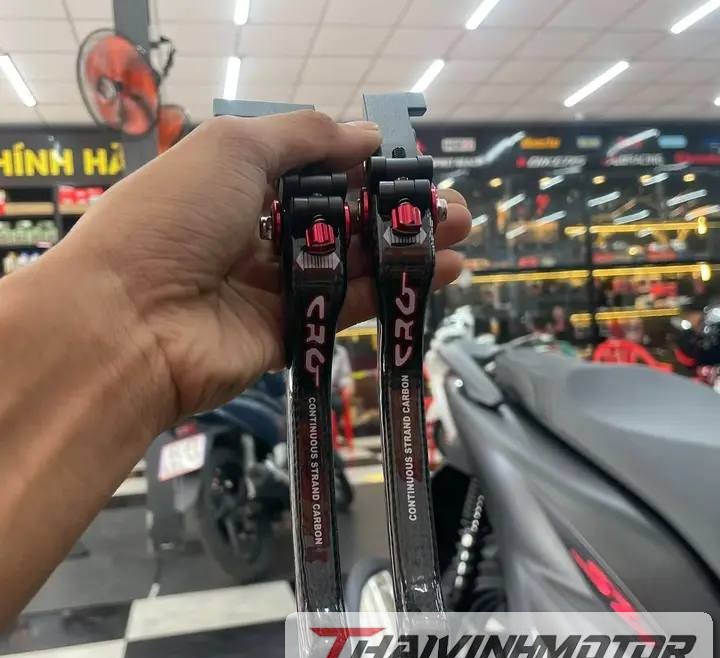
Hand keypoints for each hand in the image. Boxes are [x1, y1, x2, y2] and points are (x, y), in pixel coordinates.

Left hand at [63, 112, 470, 427]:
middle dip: (395, 211)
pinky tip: (444, 271)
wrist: (128, 322)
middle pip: (339, 219)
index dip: (360, 166)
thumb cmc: (172, 218)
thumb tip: (366, 135)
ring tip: (462, 232)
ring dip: (407, 247)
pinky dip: (396, 287)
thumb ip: (304, 138)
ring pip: (352, 262)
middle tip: (450, 205)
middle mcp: (254, 234)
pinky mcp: (290, 332)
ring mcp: (273, 287)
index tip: (406, 164)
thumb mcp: (233, 148)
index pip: (310, 170)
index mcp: (234, 184)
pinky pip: (350, 305)